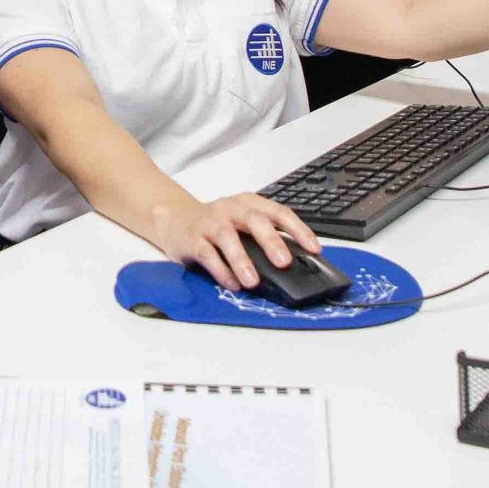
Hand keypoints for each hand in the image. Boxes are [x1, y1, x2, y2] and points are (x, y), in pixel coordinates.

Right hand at [146, 192, 320, 290]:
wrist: (174, 219)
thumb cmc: (217, 225)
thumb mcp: (242, 225)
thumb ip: (264, 238)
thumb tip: (294, 265)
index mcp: (249, 204)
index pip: (278, 212)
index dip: (298, 229)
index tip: (314, 248)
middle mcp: (231, 209)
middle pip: (254, 220)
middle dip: (271, 241)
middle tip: (284, 262)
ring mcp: (210, 223)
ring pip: (227, 238)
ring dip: (242, 260)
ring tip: (253, 281)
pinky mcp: (193, 239)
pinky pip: (207, 254)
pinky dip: (221, 270)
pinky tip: (232, 284)